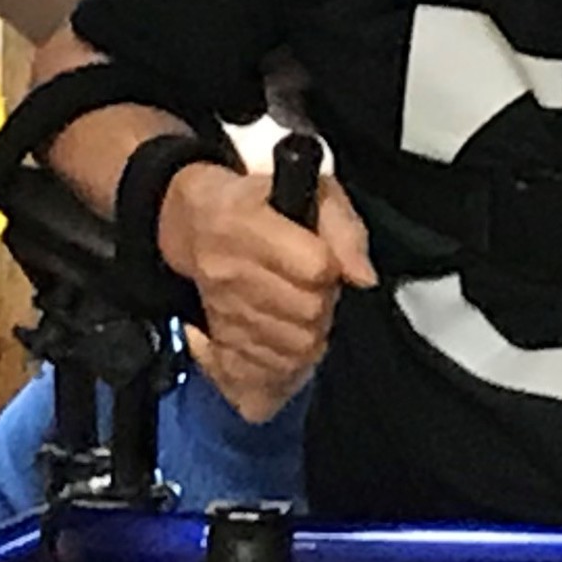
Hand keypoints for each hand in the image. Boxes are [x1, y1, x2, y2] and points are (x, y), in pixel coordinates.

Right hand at [161, 161, 373, 421]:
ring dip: (311, 332)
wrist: (199, 224)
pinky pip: (268, 369)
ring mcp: (220, 310)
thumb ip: (344, 228)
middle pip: (307, 311)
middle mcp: (226, 270)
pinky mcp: (219, 341)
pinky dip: (288, 360)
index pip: (313, 267)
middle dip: (325, 301)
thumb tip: (362, 276)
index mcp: (243, 223)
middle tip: (316, 286)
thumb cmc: (265, 205)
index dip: (333, 267)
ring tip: (300, 307)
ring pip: (294, 346)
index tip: (327, 261)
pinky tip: (286, 336)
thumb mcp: (312, 192)